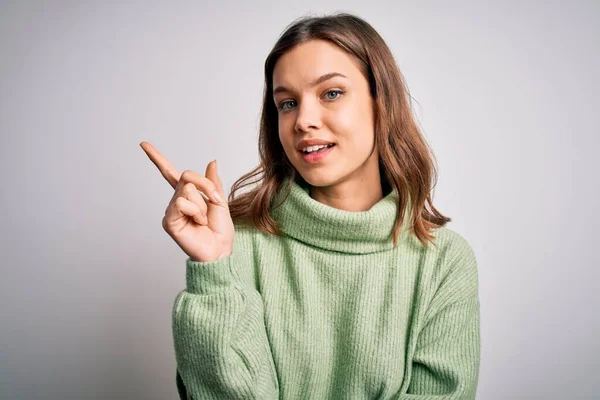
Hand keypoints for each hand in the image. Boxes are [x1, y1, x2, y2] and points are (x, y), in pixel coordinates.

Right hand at [140, 141, 234, 261]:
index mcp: (187, 195)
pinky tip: (197, 222)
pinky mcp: (169, 220)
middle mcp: (177, 200)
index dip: (157, 158)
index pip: (169, 173)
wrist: (220, 249)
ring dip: (202, 204)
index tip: (143, 144)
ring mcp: (172, 210)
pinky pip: (181, 203)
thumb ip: (213, 182)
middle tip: (215, 201)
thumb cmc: (219, 230)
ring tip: (203, 219)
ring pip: (186, 190)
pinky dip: (195, 211)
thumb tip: (211, 162)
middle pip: (187, 176)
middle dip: (206, 186)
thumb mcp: (219, 201)